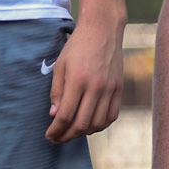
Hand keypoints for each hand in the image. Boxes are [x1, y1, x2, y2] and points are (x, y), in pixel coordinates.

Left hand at [45, 14, 123, 144]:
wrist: (103, 29)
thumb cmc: (77, 46)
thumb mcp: (60, 65)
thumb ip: (57, 91)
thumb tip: (54, 115)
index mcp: (77, 80)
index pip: (65, 116)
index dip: (56, 130)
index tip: (49, 135)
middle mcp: (96, 87)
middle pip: (81, 124)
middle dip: (67, 136)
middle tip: (58, 138)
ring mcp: (110, 89)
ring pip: (97, 124)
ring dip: (83, 133)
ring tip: (72, 131)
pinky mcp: (119, 89)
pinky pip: (111, 116)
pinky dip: (100, 125)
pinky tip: (90, 124)